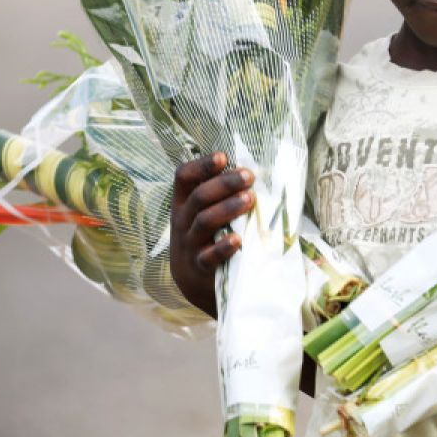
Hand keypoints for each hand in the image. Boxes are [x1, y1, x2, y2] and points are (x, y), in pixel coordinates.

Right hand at [169, 153, 254, 317]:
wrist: (194, 280)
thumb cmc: (207, 235)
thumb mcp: (203, 213)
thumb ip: (219, 194)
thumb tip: (253, 170)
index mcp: (184, 202)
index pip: (184, 177)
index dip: (201, 165)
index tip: (223, 157)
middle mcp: (183, 220)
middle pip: (199, 197)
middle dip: (224, 184)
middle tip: (248, 176)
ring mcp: (190, 244)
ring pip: (205, 221)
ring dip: (227, 208)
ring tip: (249, 199)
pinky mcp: (200, 266)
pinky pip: (209, 256)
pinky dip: (223, 247)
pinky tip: (237, 239)